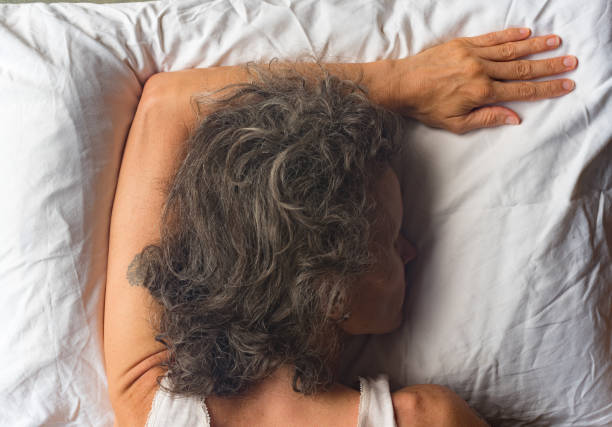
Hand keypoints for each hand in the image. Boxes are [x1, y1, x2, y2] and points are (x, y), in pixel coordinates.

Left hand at [390, 28, 576, 133]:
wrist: (402, 85)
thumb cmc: (426, 107)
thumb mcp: (455, 123)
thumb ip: (487, 119)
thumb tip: (515, 118)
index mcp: (481, 93)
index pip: (522, 90)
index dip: (546, 88)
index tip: (566, 85)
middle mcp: (481, 71)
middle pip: (523, 68)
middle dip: (549, 66)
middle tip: (571, 62)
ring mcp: (473, 55)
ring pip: (511, 50)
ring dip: (536, 46)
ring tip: (556, 42)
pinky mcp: (463, 45)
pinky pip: (492, 38)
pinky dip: (510, 35)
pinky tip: (526, 33)